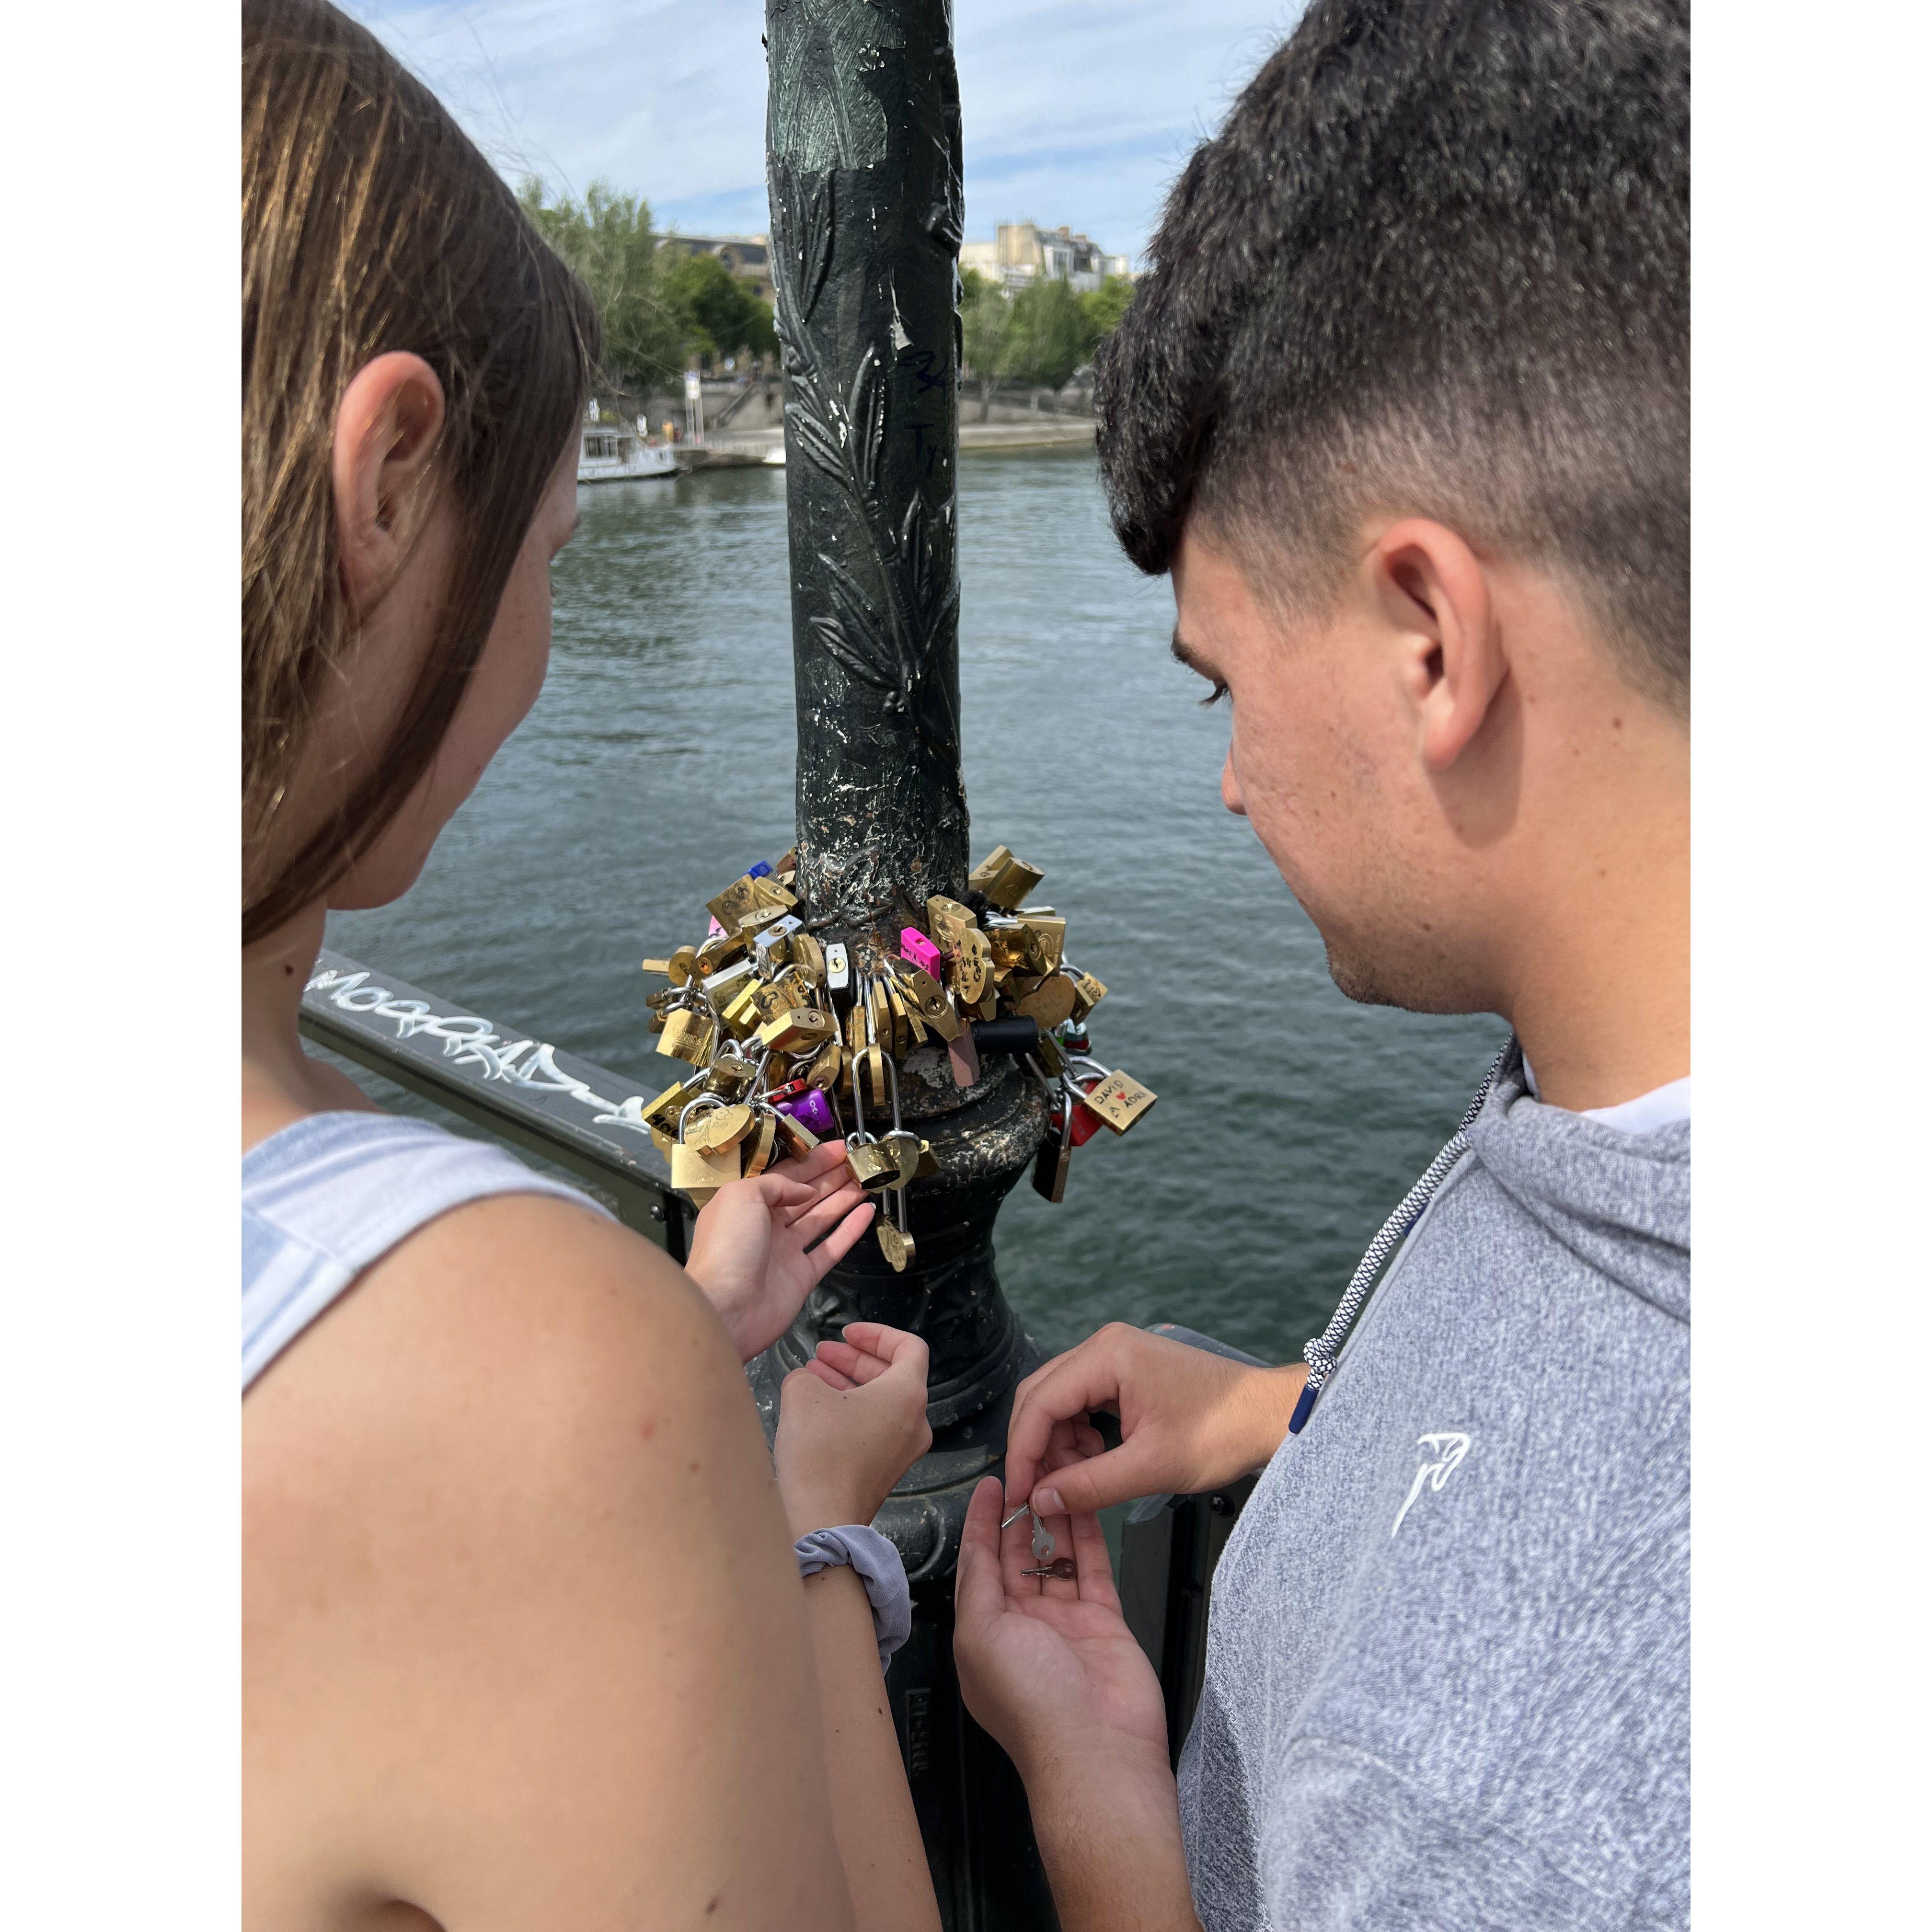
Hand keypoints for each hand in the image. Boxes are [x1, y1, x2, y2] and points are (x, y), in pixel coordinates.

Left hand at [684, 1139, 874, 1361]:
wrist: (726, 1308)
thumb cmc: (724, 1251)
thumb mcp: (741, 1196)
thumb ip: (776, 1183)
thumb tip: (803, 1189)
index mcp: (747, 1205)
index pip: (786, 1175)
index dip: (813, 1160)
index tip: (837, 1149)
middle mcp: (766, 1227)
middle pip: (807, 1195)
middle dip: (832, 1176)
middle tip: (856, 1162)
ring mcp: (785, 1252)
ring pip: (821, 1218)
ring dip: (844, 1198)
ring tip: (866, 1181)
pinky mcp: (802, 1276)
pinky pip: (832, 1248)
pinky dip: (850, 1230)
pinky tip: (865, 1213)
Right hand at [775, 1322, 932, 1534]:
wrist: (820, 1518)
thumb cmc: (819, 1451)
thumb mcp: (803, 1393)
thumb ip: (807, 1374)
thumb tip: (808, 1381)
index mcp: (908, 1395)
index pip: (908, 1347)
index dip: (876, 1334)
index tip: (847, 1333)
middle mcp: (915, 1422)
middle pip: (893, 1375)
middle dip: (854, 1359)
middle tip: (822, 1352)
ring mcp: (903, 1450)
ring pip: (881, 1403)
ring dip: (849, 1384)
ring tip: (812, 1375)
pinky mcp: (886, 1471)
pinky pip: (875, 1428)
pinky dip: (851, 1411)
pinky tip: (817, 1409)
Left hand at [953, 1466, 1167, 1779]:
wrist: (1097, 1748)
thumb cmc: (1031, 1701)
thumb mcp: (981, 1637)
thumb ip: (977, 1585)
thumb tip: (975, 1548)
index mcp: (984, 1635)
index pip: (978, 1566)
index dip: (980, 1524)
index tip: (986, 1485)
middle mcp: (1022, 1627)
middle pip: (1018, 1559)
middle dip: (1017, 1517)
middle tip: (1026, 1472)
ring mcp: (1065, 1624)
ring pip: (1057, 1560)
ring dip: (1054, 1522)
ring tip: (1054, 1479)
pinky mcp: (1103, 1622)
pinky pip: (1093, 1569)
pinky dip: (1089, 1537)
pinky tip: (1086, 1505)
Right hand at [1004, 1323, 1305, 1523]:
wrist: (1270, 1415)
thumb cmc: (1221, 1433)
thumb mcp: (1151, 1467)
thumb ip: (1089, 1484)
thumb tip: (1040, 1502)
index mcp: (1107, 1356)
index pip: (1040, 1402)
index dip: (1023, 1452)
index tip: (1021, 1496)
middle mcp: (1104, 1346)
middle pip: (1042, 1396)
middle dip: (1037, 1448)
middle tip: (1040, 1495)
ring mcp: (1116, 1355)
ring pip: (1060, 1401)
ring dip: (1059, 1444)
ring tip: (1075, 1482)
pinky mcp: (1127, 1371)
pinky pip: (1083, 1401)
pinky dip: (1079, 1436)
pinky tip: (1095, 1462)